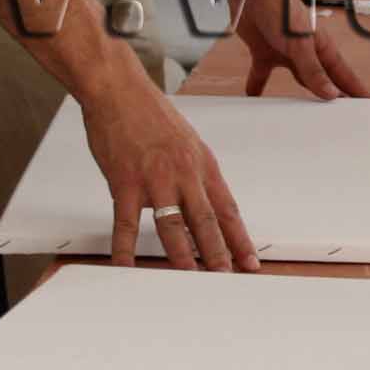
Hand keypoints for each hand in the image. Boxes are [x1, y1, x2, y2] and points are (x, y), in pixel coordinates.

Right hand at [83, 74, 253, 268]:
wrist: (120, 91)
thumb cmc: (151, 113)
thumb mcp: (187, 142)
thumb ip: (195, 173)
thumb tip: (202, 201)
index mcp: (202, 165)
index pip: (227, 209)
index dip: (239, 238)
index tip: (249, 261)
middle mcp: (184, 174)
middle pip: (206, 222)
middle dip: (218, 254)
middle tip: (227, 277)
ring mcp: (155, 179)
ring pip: (173, 226)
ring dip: (182, 256)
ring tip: (190, 278)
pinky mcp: (125, 182)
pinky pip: (125, 224)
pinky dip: (125, 249)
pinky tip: (127, 267)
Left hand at [234, 0, 369, 102]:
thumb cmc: (281, 9)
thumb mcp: (300, 44)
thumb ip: (313, 70)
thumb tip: (331, 94)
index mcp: (322, 48)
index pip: (344, 74)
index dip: (358, 89)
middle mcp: (307, 52)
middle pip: (323, 80)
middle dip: (334, 97)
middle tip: (345, 116)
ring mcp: (286, 53)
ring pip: (297, 79)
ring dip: (301, 96)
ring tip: (307, 114)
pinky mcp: (265, 52)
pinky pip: (263, 74)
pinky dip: (258, 86)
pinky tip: (255, 97)